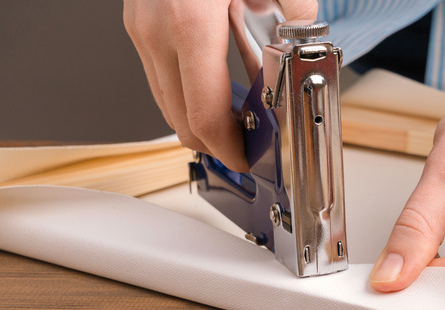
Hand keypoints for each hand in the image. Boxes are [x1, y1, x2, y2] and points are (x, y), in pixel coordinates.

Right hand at [123, 0, 316, 171]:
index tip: (246, 157)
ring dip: (199, 118)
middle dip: (213, 142)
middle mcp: (155, 30)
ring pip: (164, 99)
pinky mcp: (140, 20)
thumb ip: (296, 18)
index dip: (227, 147)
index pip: (203, 114)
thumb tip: (305, 49)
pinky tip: (218, 85)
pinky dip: (188, 90)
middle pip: (177, 118)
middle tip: (245, 147)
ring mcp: (141, 26)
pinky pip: (160, 72)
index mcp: (189, 23)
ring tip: (238, 119)